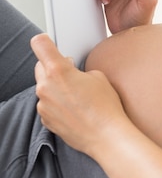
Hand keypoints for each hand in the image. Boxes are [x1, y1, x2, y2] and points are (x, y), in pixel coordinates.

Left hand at [31, 33, 128, 155]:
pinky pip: (48, 105)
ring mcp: (43, 105)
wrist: (106, 135)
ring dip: (56, 87)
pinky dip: (57, 104)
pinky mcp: (46, 120)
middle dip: (53, 67)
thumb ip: (80, 70)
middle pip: (40, 67)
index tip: (48, 43)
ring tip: (78, 96)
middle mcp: (46, 87)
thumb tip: (75, 75)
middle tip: (71, 71)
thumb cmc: (105, 107)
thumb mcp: (99, 77)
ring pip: (44, 87)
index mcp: (58, 71)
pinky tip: (75, 108)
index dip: (45, 41)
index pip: (40, 45)